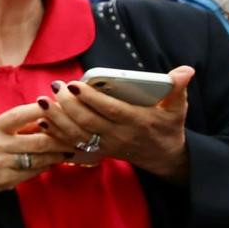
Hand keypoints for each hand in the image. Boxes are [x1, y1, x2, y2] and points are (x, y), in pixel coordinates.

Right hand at [0, 102, 72, 212]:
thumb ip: (19, 125)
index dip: (41, 109)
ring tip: (70, 149)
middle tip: (76, 136)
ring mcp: (0, 164)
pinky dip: (48, 166)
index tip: (61, 105)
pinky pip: (34, 172)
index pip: (19, 114)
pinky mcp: (6, 180)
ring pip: (40, 158)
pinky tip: (54, 162)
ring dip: (58, 154)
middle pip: (38, 141)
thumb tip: (50, 114)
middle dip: (61, 139)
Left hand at [39, 67, 193, 182]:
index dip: (91, 98)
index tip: (74, 84)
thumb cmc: (168, 127)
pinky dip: (57, 135)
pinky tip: (42, 122)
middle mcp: (119, 136)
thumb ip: (178, 89)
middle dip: (68, 105)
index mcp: (137, 122)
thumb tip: (186, 70)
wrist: (165, 157)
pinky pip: (74, 145)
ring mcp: (107, 146)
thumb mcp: (177, 109)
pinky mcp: (98, 152)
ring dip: (57, 119)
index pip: (110, 110)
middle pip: (88, 122)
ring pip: (77, 135)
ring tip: (42, 102)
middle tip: (54, 87)